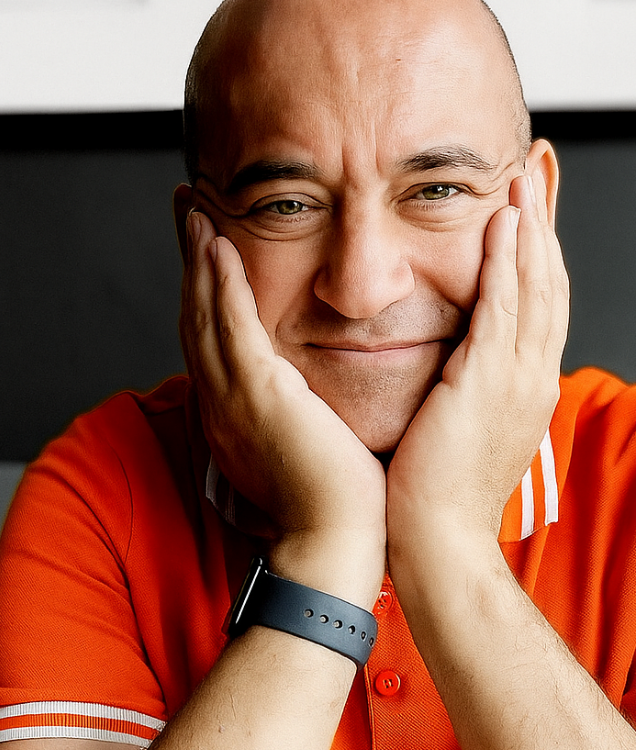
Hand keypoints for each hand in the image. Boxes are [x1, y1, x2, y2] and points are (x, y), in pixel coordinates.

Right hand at [180, 211, 385, 598]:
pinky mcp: (258, 395)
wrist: (338, 541)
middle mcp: (222, 402)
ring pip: (204, 312)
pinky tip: (216, 245)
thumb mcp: (312, 442)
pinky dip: (220, 284)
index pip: (212, 337)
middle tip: (185, 209)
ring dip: (197, 257)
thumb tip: (319, 394)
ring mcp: (235, 398)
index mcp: (235, 413)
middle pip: (195, 315)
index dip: (203, 288)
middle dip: (189, 260)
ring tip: (192, 208)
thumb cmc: (338, 500)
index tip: (206, 247)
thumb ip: (305, 409)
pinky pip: (231, 326)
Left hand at [386, 171, 568, 548]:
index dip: (541, 252)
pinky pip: (505, 309)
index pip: (542, 304)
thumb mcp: (464, 427)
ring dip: (533, 228)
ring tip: (526, 176)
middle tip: (539, 170)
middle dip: (547, 224)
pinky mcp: (490, 383)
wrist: (438, 544)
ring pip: (537, 286)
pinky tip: (506, 222)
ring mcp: (519, 379)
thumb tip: (456, 362)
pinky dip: (510, 261)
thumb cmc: (439, 492)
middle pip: (551, 283)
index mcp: (527, 386)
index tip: (532, 210)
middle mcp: (535, 376)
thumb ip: (468, 386)